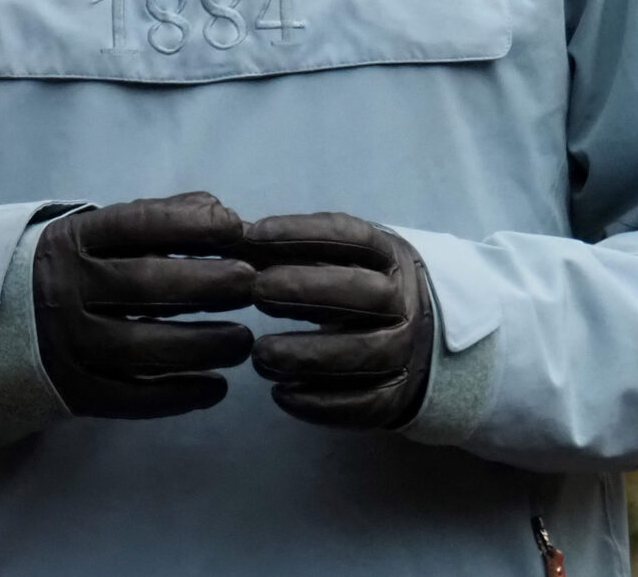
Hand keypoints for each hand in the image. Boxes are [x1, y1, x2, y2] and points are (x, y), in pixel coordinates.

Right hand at [33, 191, 256, 417]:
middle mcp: (65, 289)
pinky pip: (134, 398)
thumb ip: (157, 220)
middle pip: (144, 286)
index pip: (134, 225)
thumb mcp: (97, 235)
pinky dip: (180, 395)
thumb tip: (221, 213)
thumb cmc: (71, 271)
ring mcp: (68, 342)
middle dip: (206, 284)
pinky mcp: (76, 390)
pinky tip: (216, 387)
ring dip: (203, 344)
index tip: (235, 227)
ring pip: (143, 346)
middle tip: (250, 285)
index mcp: (71, 242)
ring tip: (243, 340)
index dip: (188, 224)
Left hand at [244, 212, 434, 429]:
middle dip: (306, 292)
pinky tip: (280, 393)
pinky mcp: (396, 396)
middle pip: (364, 294)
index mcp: (386, 255)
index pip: (351, 237)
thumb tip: (225, 233)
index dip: (302, 233)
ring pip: (363, 353)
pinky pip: (364, 404)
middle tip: (257, 293)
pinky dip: (321, 402)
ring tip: (260, 354)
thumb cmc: (348, 283)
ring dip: (307, 355)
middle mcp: (402, 301)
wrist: (412, 334)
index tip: (253, 237)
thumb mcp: (329, 255)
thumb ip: (281, 245)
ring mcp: (404, 350)